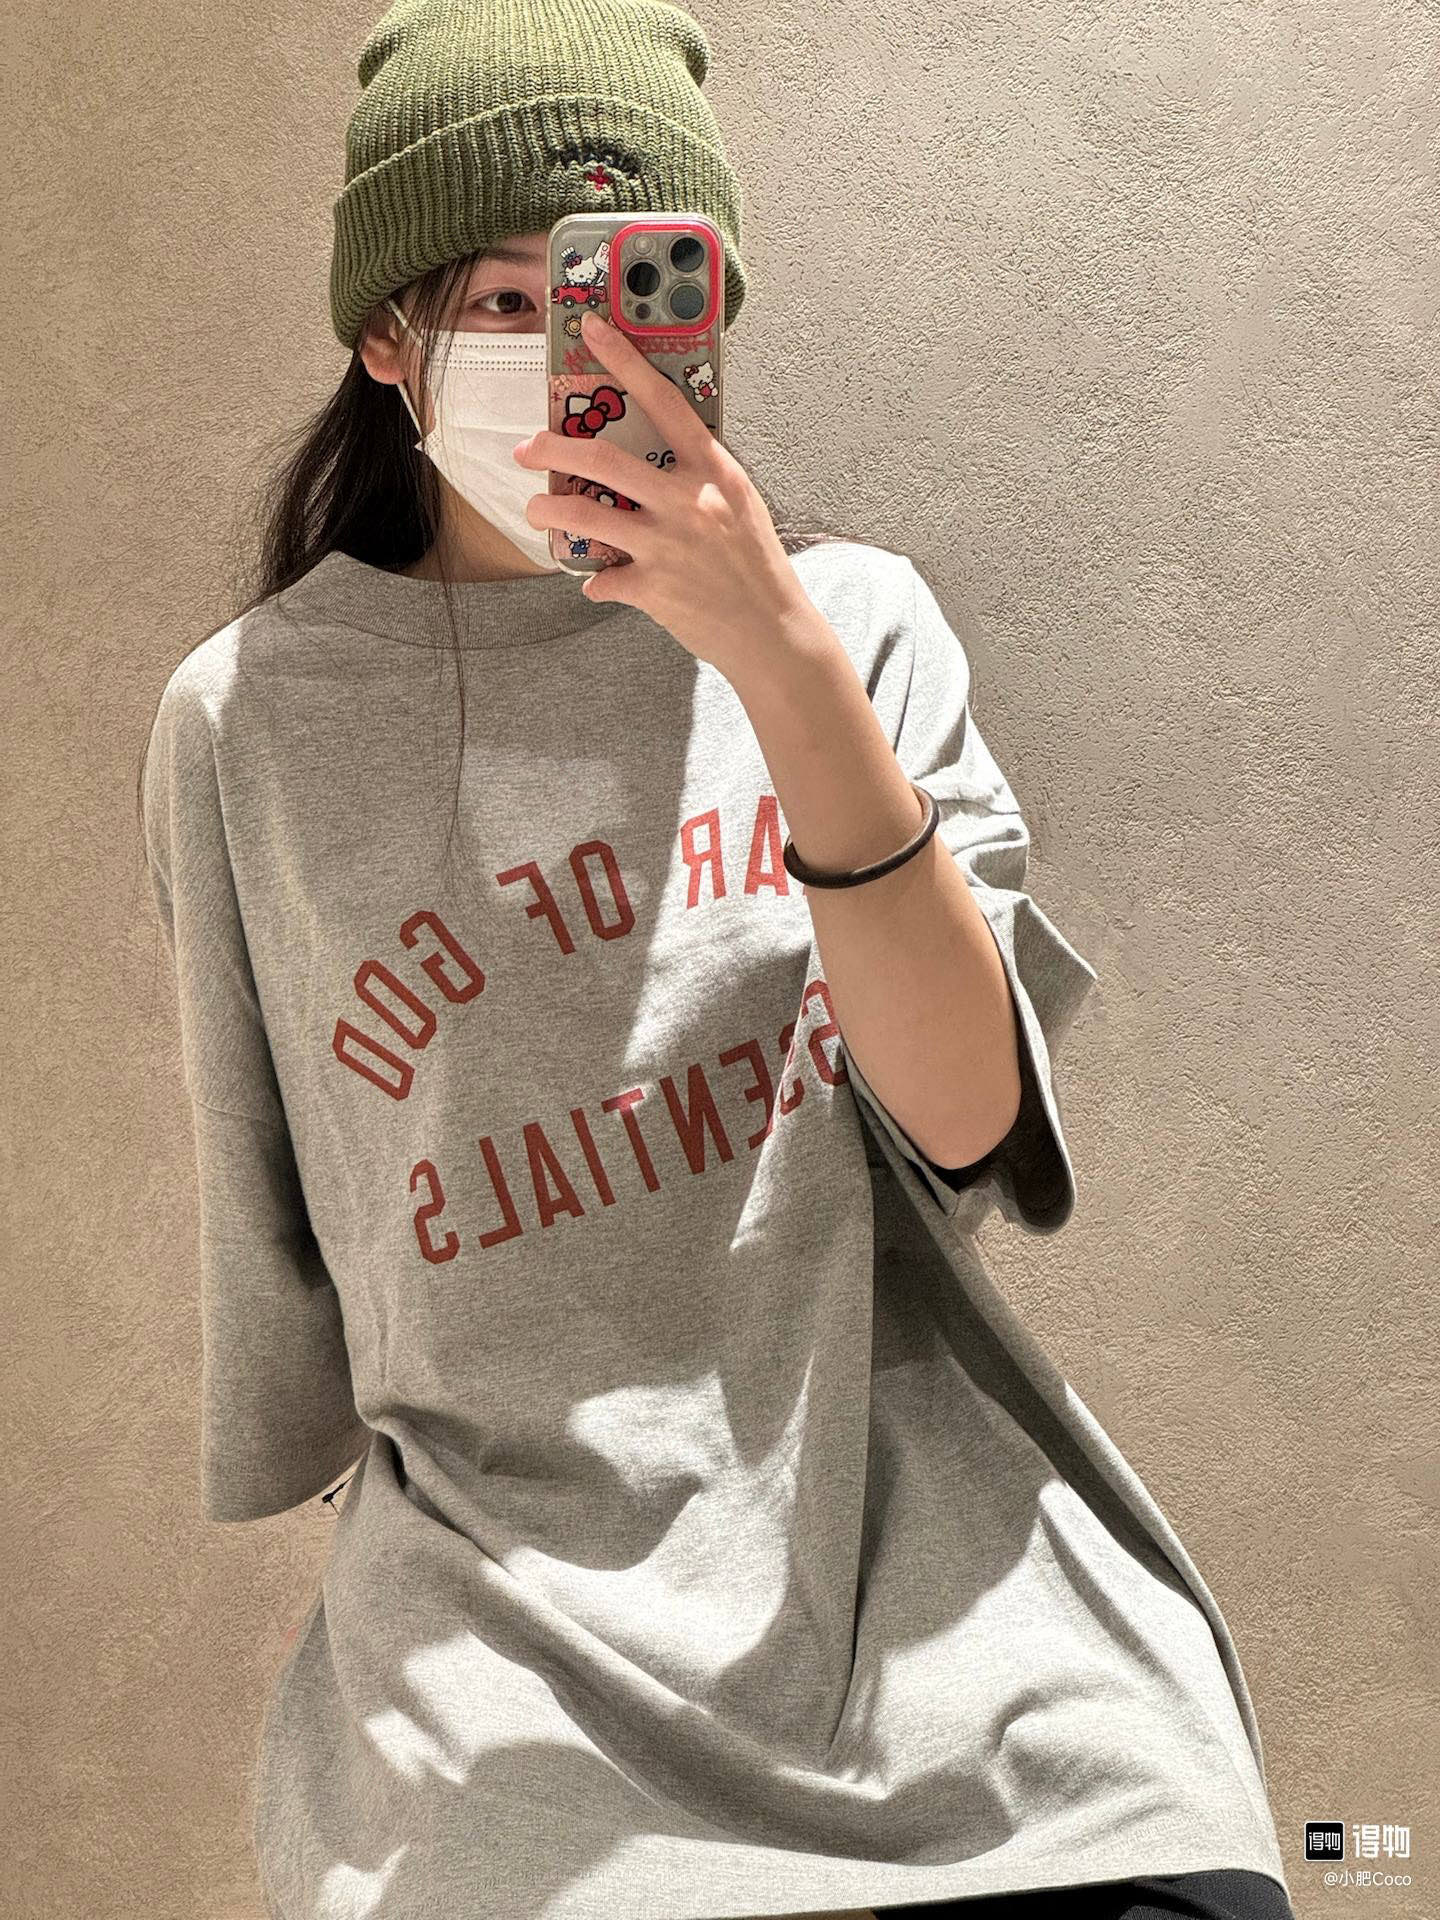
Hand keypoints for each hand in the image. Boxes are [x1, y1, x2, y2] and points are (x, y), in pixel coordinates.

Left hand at [511, 310, 819, 675]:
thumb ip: (699, 477)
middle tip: (527, 448)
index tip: (592, 330)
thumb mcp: (738, 504)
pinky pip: (601, 578)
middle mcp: (687, 502)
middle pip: (603, 459)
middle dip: (553, 448)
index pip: (664, 402)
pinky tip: (597, 582)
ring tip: (534, 510)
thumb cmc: (755, 566)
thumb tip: (653, 460)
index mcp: (713, 471)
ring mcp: (667, 546)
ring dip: (547, 510)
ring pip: (584, 515)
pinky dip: (594, 582)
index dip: (625, 362)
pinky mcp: (652, 589)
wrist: (772, 633)